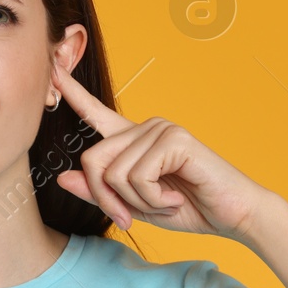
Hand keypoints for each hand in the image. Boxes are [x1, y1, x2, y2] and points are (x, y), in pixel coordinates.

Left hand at [51, 64, 266, 241]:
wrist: (235, 215)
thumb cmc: (190, 209)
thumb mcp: (135, 206)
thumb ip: (101, 192)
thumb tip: (62, 178)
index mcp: (134, 140)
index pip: (96, 114)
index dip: (72, 94)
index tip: (52, 71)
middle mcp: (145, 128)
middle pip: (92, 160)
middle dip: (106, 198)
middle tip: (131, 217)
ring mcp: (160, 129)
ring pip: (114, 173)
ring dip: (136, 202)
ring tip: (167, 203)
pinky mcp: (174, 138)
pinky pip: (137, 176)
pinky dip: (153, 199)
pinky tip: (176, 197)